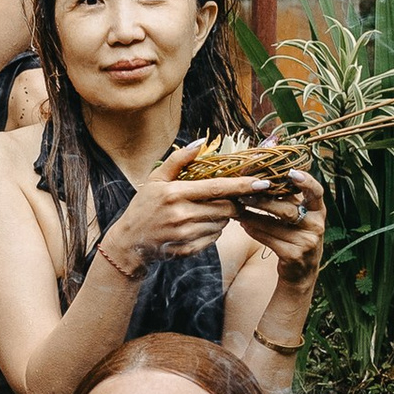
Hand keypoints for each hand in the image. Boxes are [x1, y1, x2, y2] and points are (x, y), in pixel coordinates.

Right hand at [101, 142, 262, 270]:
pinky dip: (214, 230)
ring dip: (223, 216)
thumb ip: (179, 160)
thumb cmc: (144, 207)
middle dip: (233, 202)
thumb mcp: (155, 179)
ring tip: (206, 211)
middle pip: (226, 207)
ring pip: (222, 224)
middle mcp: (181, 215)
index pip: (217, 188)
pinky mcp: (189, 250)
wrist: (130, 243)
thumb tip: (201, 143)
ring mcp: (186, 235)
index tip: (262, 183)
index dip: (242, 186)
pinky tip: (200, 225)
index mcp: (175, 194)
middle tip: (229, 198)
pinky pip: (214, 238)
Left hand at [234, 163, 325, 288]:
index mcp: (318, 211)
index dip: (306, 181)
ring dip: (252, 215)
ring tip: (237, 207)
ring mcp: (307, 242)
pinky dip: (254, 230)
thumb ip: (288, 199)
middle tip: (244, 193)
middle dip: (263, 201)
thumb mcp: (300, 217)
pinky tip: (243, 224)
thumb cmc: (296, 236)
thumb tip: (261, 176)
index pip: (316, 192)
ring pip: (274, 224)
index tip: (291, 172)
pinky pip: (269, 239)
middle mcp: (316, 225)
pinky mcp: (294, 256)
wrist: (301, 272)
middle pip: (287, 209)